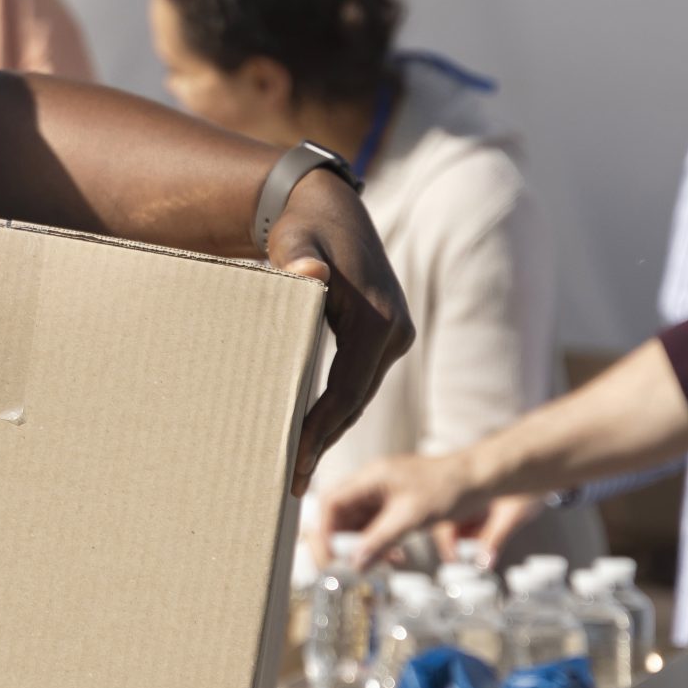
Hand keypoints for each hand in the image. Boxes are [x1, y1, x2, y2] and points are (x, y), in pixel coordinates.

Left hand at [269, 169, 414, 494]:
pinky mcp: (386, 336)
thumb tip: (307, 272)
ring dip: (332, 430)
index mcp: (379, 319)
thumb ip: (298, 263)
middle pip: (356, 401)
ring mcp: (395, 334)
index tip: (292, 458)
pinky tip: (313, 433)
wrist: (326, 207)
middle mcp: (396, 331)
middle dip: (323, 441)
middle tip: (292, 480)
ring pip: (360, 395)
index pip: (347, 389)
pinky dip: (337, 407)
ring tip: (299, 468)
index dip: (319, 428)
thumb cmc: (302, 228)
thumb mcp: (297, 242)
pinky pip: (359, 381)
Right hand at [311, 451, 481, 568]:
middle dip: (341, 543)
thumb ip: (380, 540)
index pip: (331, 503)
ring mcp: (382, 493)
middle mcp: (372, 483)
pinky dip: (378, 544)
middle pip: (340, 514)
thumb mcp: (412, 517)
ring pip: (357, 522)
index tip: (330, 558)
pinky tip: (392, 558)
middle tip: (345, 568)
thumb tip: (355, 563)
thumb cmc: (449, 487)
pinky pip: (376, 526)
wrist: (479, 479)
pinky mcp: (395, 504)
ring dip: (361, 546)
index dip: (325, 532)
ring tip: (371, 567)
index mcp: (371, 477)